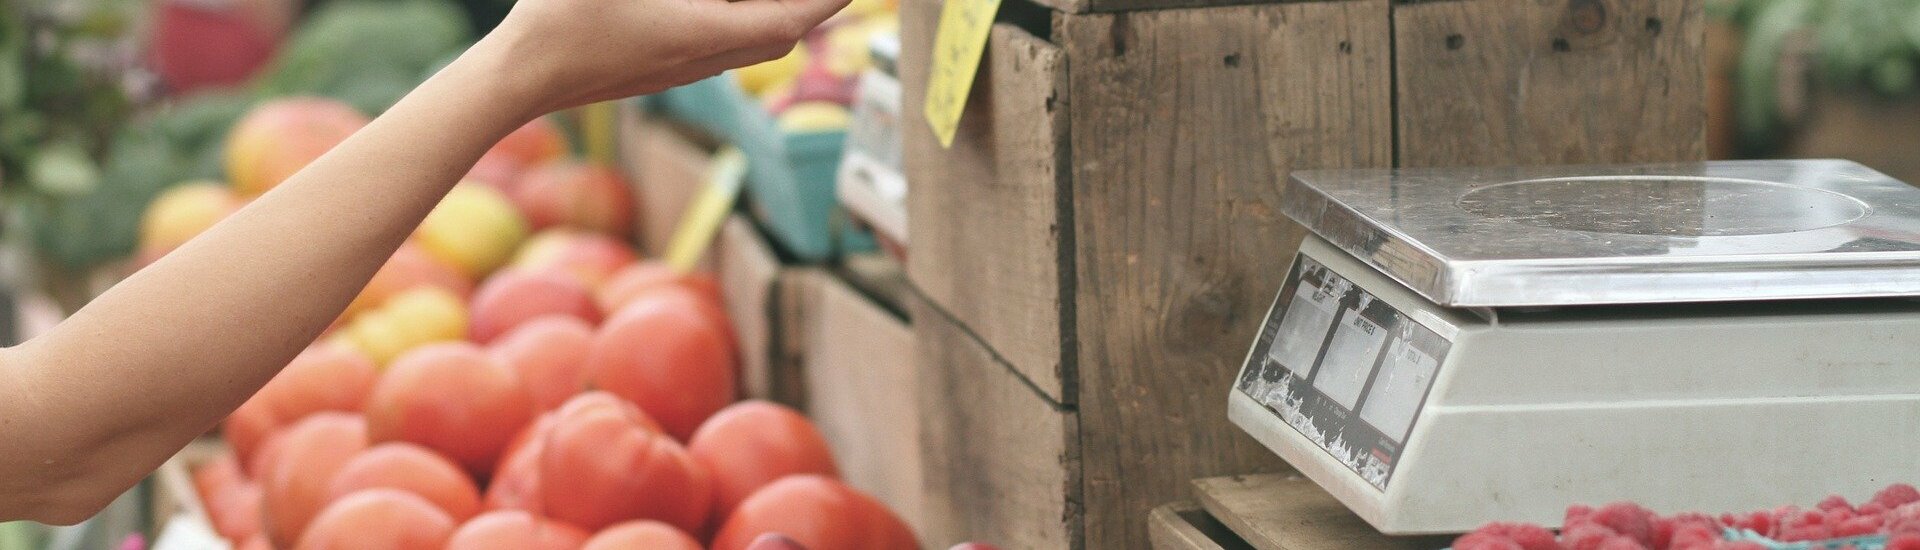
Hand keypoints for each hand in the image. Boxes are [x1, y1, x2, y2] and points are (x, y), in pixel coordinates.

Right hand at [471, 0, 848, 115]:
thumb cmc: (560, 16)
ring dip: (774, 12)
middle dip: (808, 4)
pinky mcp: (664, 73)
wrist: (518, 77)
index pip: (789, 19)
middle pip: (780, 37)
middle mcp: (701, 60)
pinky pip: (722, 47)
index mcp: (700, 33)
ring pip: (753, 45)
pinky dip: (742, 19)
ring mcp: (683, 72)